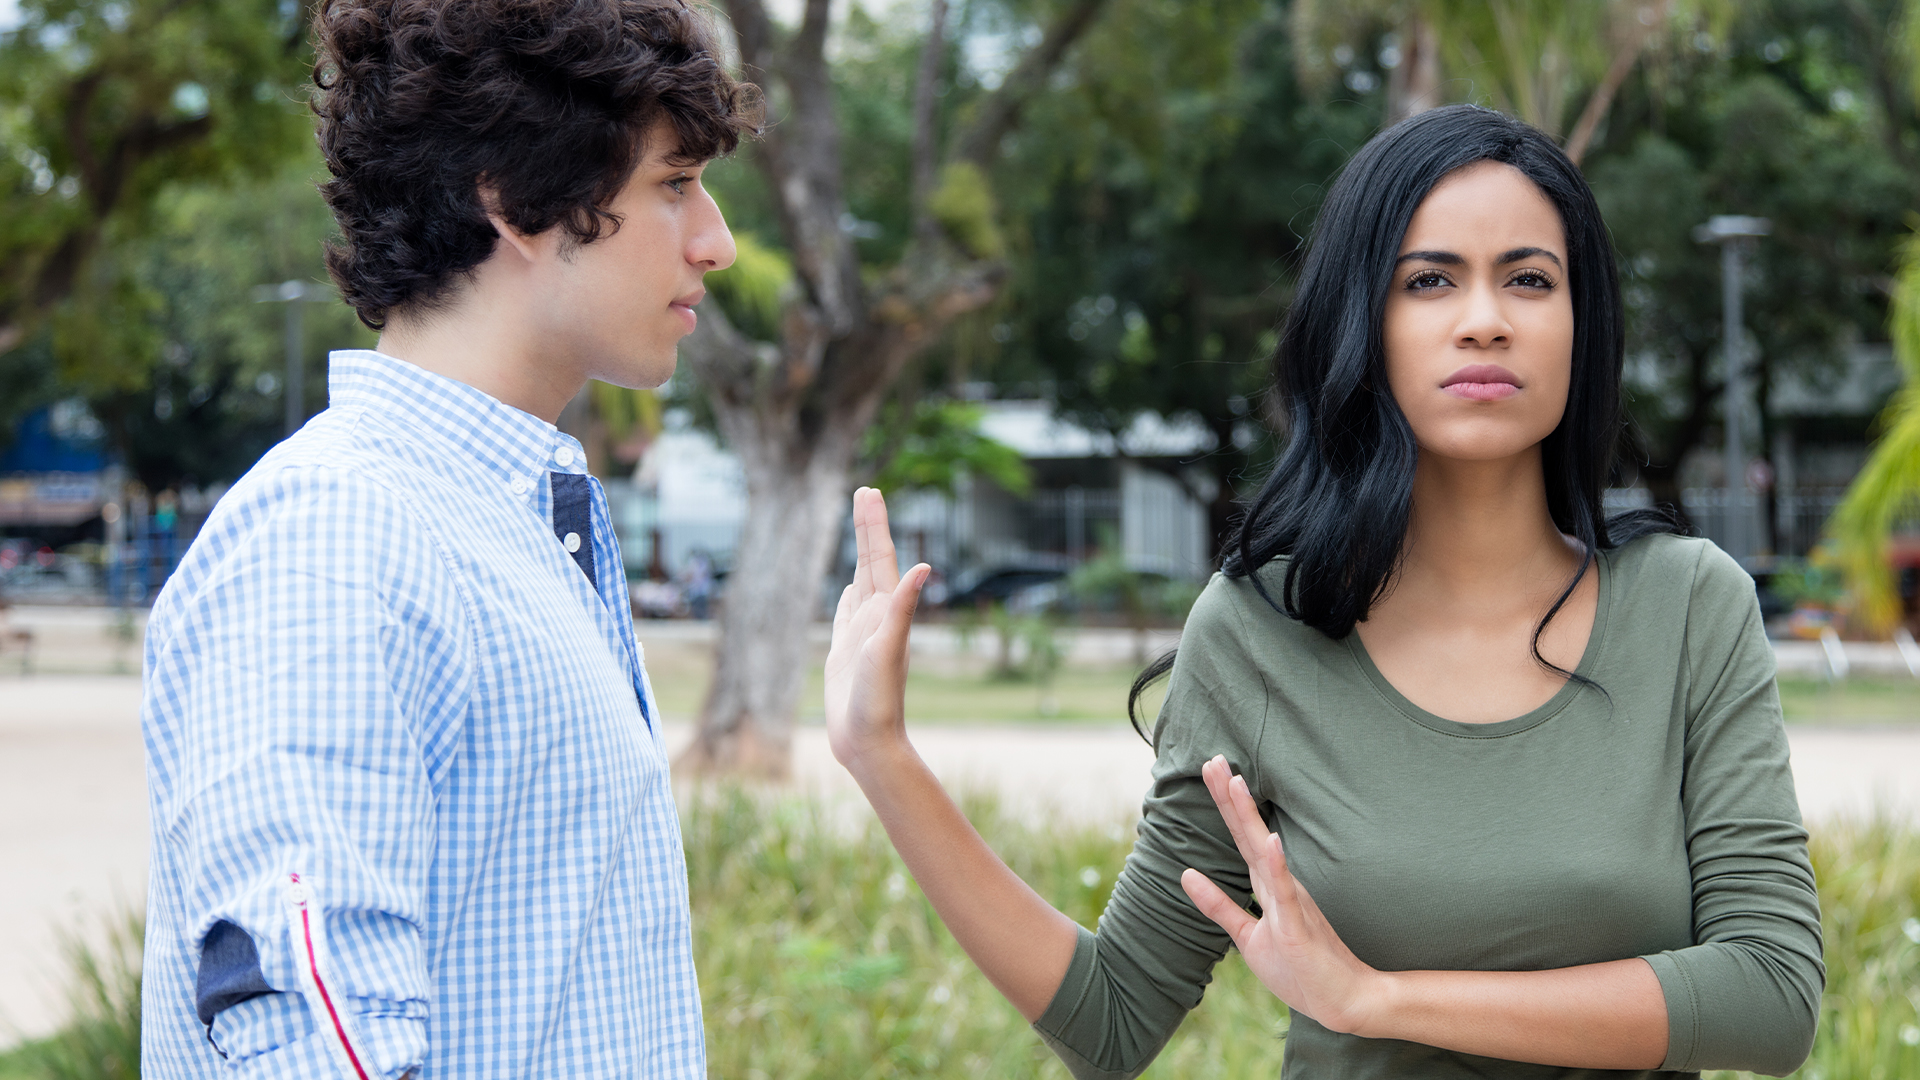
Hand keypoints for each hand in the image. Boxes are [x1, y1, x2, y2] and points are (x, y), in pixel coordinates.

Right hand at [824, 487, 929, 771]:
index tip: (869, 491)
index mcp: (887, 611)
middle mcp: (877, 617)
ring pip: (860, 582)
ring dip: (860, 554)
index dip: (874, 524)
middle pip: (871, 561)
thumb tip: (924, 568)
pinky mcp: (845, 652)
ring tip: (860, 529)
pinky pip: (846, 613)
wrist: (869, 743)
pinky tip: (847, 588)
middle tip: (865, 491)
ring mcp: (861, 633)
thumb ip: (903, 609)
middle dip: (868, 526)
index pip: (880, 557)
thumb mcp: (890, 650)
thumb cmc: (879, 701)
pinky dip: (846, 596)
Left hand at [1181, 755, 1384, 1036]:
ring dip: (1250, 818)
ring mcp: (1291, 903)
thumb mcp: (1247, 937)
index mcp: (1267, 886)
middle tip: (1213, 759)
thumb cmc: (1299, 970)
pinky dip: (1277, 866)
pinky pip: (1287, 893)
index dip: (1225, 805)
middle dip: (1230, 798)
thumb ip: (1218, 906)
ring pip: (1265, 853)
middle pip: (1249, 834)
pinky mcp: (1300, 926)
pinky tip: (1271, 841)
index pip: (1241, 838)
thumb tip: (1185, 874)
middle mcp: (1280, 885)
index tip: (1208, 769)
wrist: (1343, 1002)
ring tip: (1235, 783)